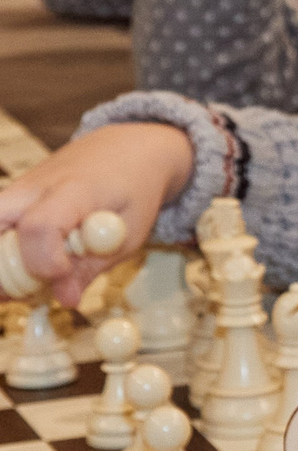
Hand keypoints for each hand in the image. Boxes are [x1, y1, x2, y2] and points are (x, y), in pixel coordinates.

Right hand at [0, 126, 193, 307]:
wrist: (125, 149)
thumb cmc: (132, 192)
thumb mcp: (129, 234)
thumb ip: (92, 267)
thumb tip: (66, 301)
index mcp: (73, 191)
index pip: (40, 228)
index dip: (44, 261)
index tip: (61, 278)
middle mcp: (34, 186)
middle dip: (1, 270)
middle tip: (23, 294)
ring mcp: (17, 188)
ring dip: (0, 263)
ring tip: (25, 283)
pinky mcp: (10, 197)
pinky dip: (3, 251)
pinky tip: (22, 267)